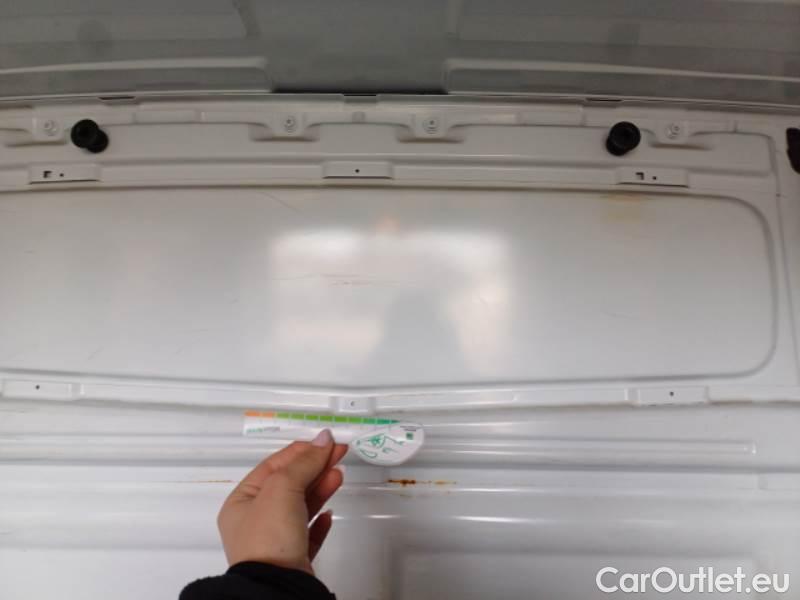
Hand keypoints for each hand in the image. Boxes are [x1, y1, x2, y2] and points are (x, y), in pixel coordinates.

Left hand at [217, 429, 346, 573]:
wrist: (277, 588)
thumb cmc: (269, 536)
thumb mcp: (283, 488)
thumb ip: (304, 462)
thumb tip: (323, 439)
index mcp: (242, 502)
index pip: (274, 466)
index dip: (301, 450)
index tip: (326, 441)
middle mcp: (255, 522)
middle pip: (289, 484)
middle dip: (314, 467)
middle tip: (339, 453)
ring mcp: (274, 542)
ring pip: (300, 507)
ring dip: (320, 488)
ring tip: (339, 474)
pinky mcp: (293, 560)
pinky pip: (307, 535)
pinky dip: (319, 522)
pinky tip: (329, 514)